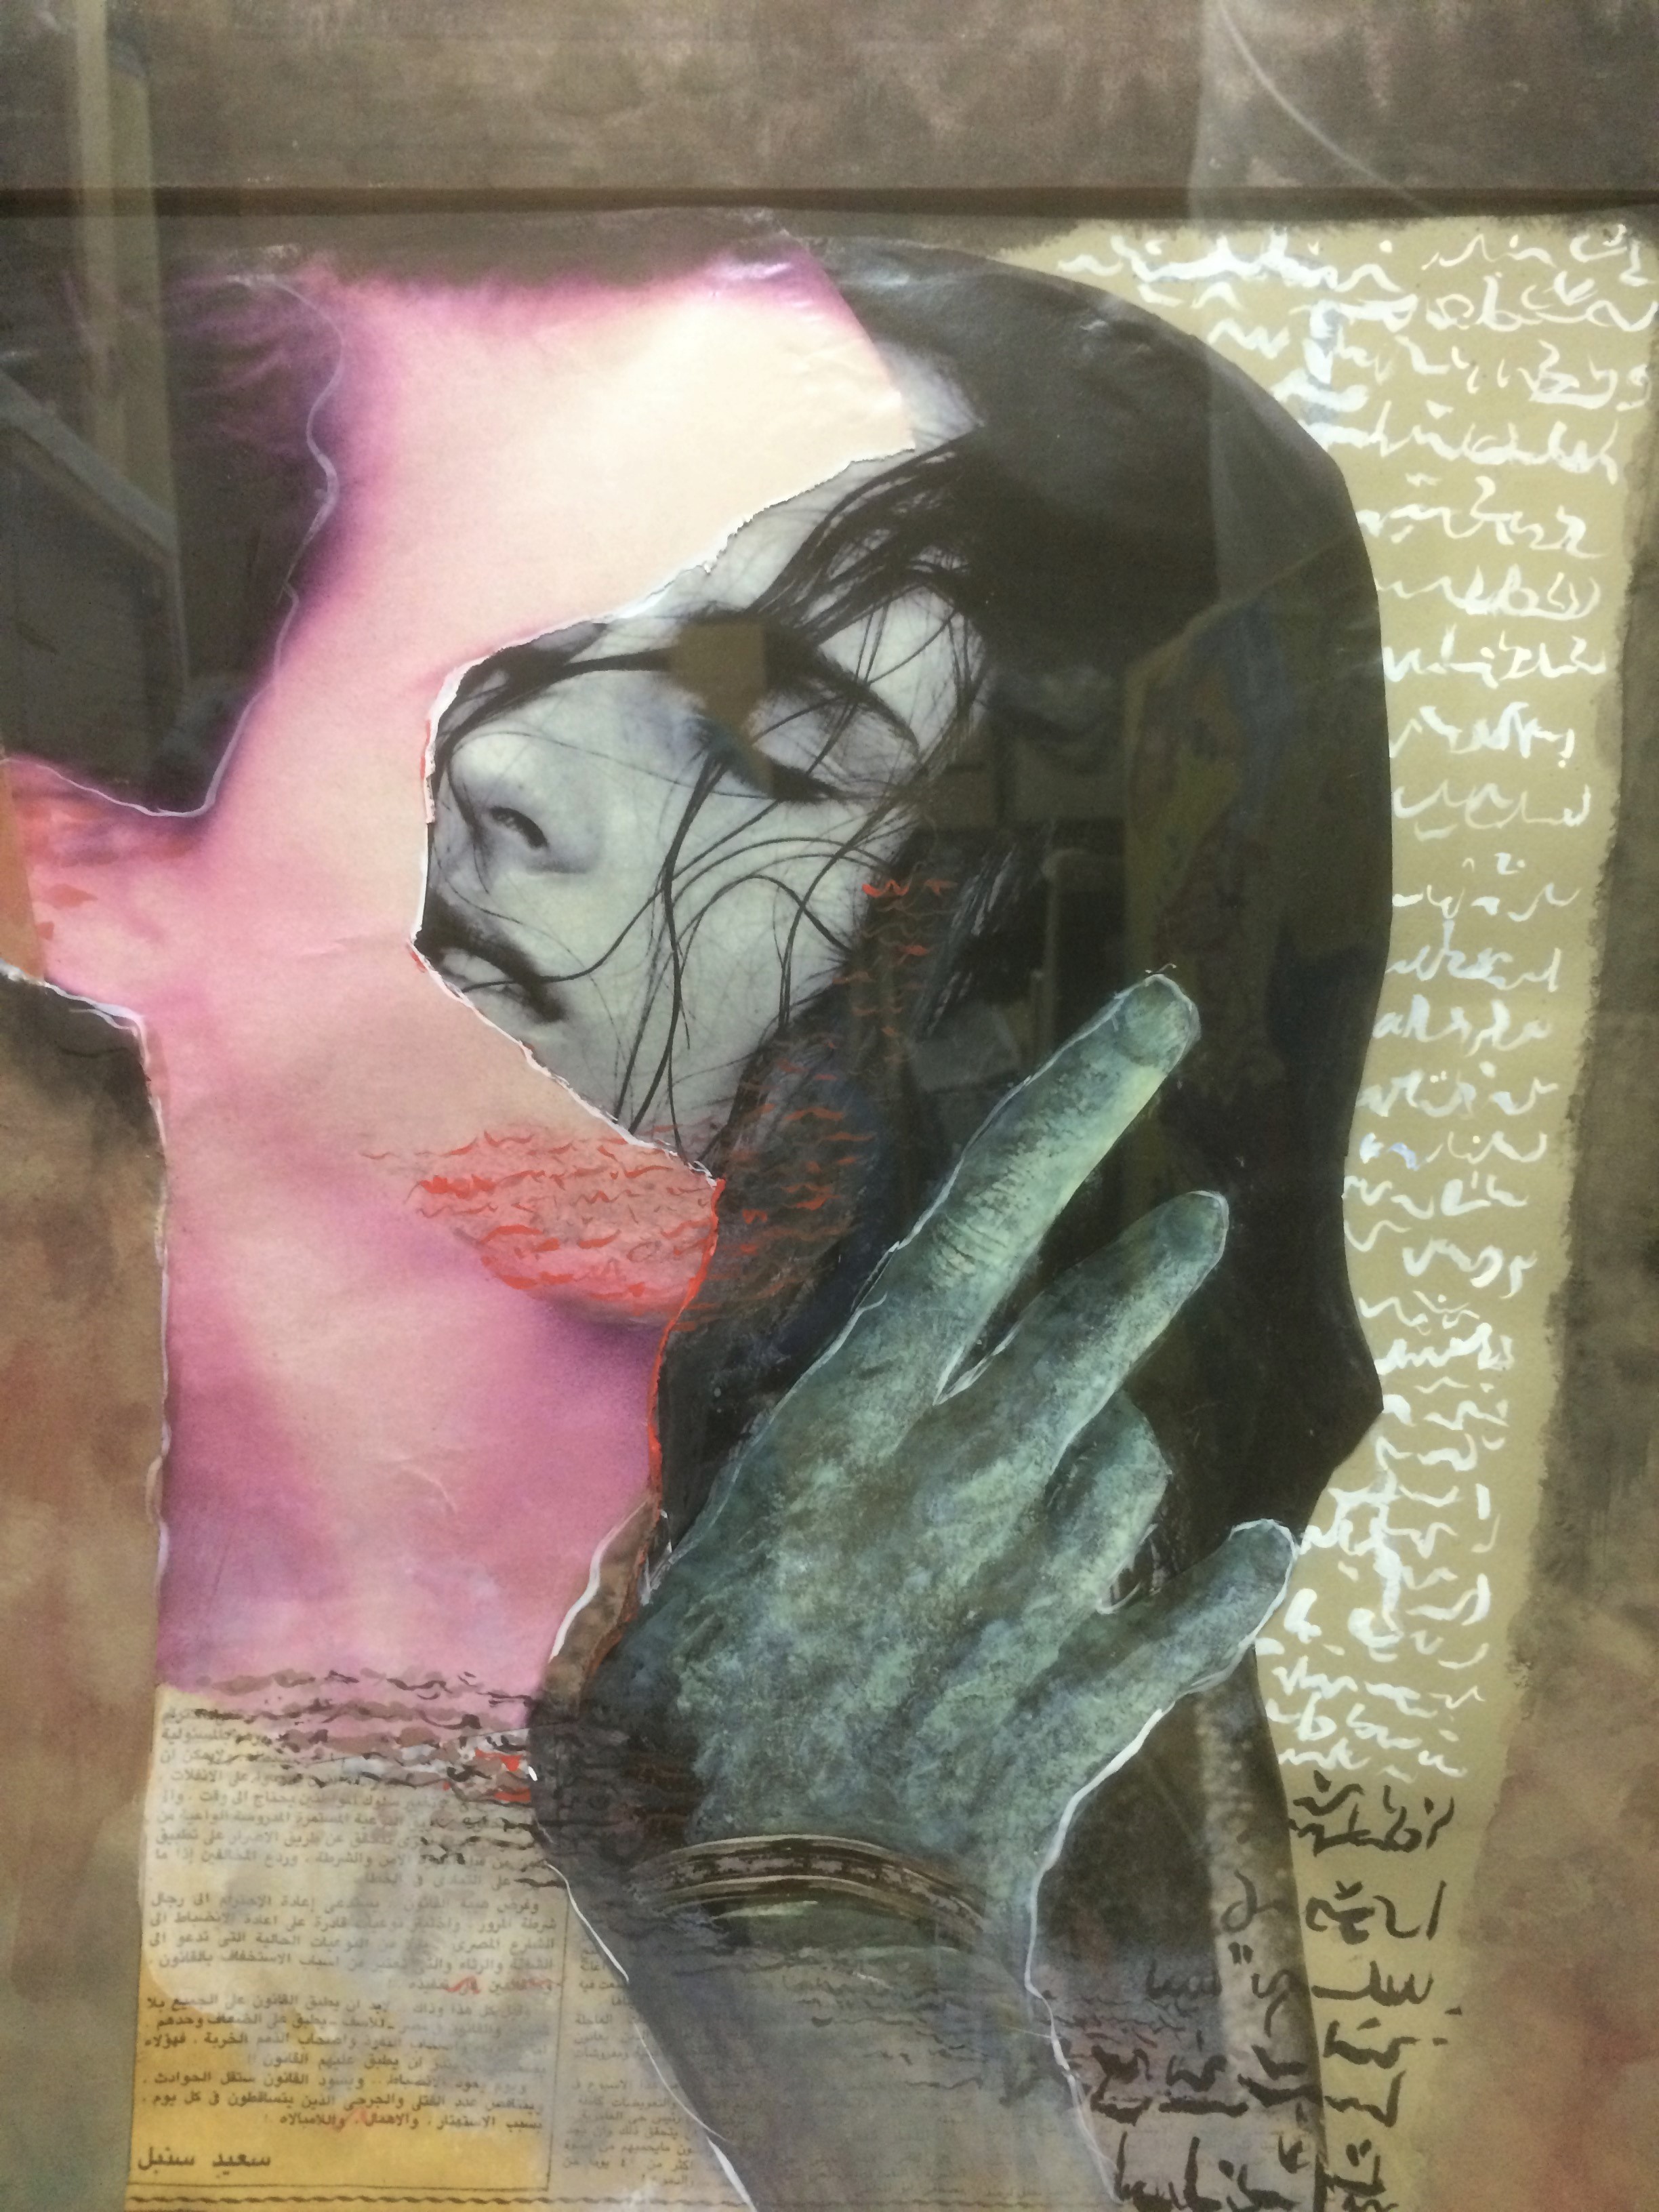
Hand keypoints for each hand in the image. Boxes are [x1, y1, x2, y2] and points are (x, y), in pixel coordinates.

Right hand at [566, 974, 1293, 1942]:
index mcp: (844, 1439)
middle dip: (1152, 1260)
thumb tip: (716, 1488)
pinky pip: (1193, 1608)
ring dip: (1134, 1435)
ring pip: (1134, 1460)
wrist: (805, 1969)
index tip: (1153, 1021)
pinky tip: (1259, 1544)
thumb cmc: (678, 1786)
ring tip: (1133, 1421)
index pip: (977, 1229)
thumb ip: (696, 1528)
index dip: (1072, 1111)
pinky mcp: (1097, 1698)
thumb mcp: (636, 1617)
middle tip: (1201, 1214)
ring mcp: (1045, 1590)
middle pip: (1090, 1329)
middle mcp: (965, 1484)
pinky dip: (1228, 1576)